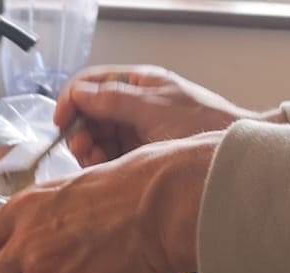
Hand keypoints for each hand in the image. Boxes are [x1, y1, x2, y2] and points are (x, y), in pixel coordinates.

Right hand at [54, 65, 278, 165]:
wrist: (230, 157)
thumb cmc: (202, 126)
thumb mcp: (154, 109)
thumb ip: (114, 100)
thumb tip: (79, 93)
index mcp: (138, 84)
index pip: (92, 83)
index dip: (71, 100)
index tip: (59, 122)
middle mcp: (134, 105)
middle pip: (90, 113)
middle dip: (81, 130)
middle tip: (83, 149)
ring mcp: (135, 132)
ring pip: (96, 138)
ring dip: (88, 150)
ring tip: (95, 162)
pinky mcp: (138, 157)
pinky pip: (108, 159)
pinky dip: (101, 165)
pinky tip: (104, 171)